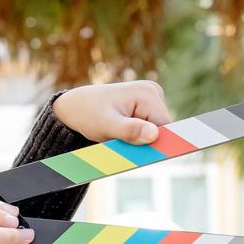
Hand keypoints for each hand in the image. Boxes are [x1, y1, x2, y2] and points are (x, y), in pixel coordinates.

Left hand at [51, 80, 172, 143]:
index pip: (166, 127)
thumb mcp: (107, 125)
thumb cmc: (89, 114)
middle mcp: (153, 92)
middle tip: (122, 143)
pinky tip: (121, 132)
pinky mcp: (146, 107)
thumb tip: (154, 135)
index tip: (138, 151)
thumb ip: (130, 130)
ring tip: (118, 136)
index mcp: (148, 93)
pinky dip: (137, 135)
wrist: (76, 107)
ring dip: (140, 139)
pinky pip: (149, 128)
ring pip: (156, 131)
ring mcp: (150, 99)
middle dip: (145, 141)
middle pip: (163, 129)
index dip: (155, 143)